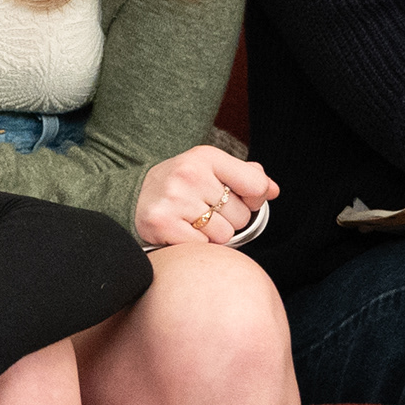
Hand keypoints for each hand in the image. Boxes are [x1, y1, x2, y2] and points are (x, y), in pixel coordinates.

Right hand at [134, 144, 277, 247]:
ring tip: (192, 221)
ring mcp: (174, 200)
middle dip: (228, 219)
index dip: (254, 198)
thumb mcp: (211, 170)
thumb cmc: (181, 185)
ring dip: (212, 235)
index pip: (255, 184)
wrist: (132, 195)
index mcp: (205, 157)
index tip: (239, 198)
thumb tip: (272, 190)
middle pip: (241, 216)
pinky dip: (196, 245)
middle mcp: (189, 175)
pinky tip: (182, 231)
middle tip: (204, 210)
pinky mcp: (162, 224)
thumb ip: (245, 177)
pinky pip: (202, 247)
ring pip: (224, 235)